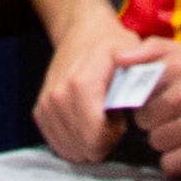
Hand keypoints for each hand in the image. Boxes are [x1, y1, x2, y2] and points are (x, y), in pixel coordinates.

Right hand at [33, 14, 145, 166]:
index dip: (113, 138)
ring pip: (69, 149)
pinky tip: (85, 128)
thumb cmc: (111, 44)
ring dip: (87, 144)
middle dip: (102, 143)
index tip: (121, 121)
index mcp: (81, 84)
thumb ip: (140, 70)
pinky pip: (56, 143)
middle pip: (83, 146)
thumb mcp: (131, 50)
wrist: (81, 31)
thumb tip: (140, 88)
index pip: (94, 137)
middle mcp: (58, 96)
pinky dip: (73, 143)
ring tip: (99, 122)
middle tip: (111, 122)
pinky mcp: (39, 110)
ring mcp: (46, 104)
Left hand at [138, 43, 180, 174]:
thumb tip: (119, 59)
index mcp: (178, 65)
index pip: (133, 87)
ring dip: (166, 141)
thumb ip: (155, 51)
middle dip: (154, 120)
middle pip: (143, 118)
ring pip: (155, 142)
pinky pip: (171, 164)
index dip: (138, 96)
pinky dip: (175, 163)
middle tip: (172, 116)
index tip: (148, 99)